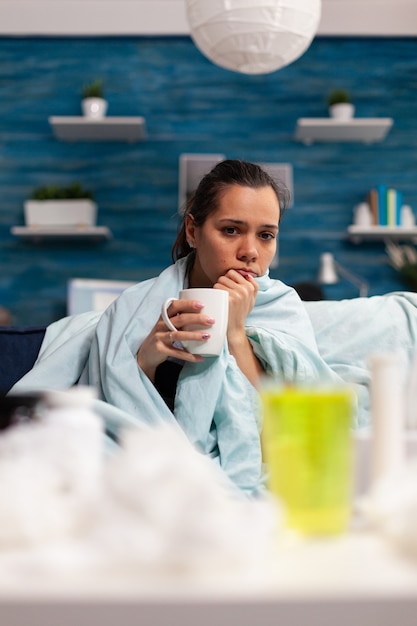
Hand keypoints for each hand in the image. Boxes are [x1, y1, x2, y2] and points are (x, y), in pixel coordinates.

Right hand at [136, 299, 213, 380]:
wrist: (146, 355)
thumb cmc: (162, 337)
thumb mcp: (167, 326)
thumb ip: (180, 320)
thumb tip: (205, 316)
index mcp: (164, 317)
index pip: (175, 306)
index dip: (188, 304)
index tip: (202, 305)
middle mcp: (161, 325)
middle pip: (180, 319)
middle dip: (197, 319)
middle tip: (211, 320)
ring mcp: (160, 337)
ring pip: (179, 335)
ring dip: (194, 335)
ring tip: (207, 336)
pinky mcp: (160, 350)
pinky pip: (177, 353)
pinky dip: (189, 356)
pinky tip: (200, 357)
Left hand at [214, 270, 261, 386]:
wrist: (234, 329)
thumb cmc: (240, 314)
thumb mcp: (251, 300)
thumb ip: (252, 286)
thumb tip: (247, 274)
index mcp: (251, 287)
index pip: (234, 272)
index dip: (228, 279)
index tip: (228, 289)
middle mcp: (246, 289)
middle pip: (226, 275)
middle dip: (222, 282)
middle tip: (223, 294)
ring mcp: (238, 293)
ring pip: (220, 281)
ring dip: (217, 287)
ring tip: (220, 298)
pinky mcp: (229, 298)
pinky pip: (217, 287)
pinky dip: (214, 293)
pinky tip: (217, 300)